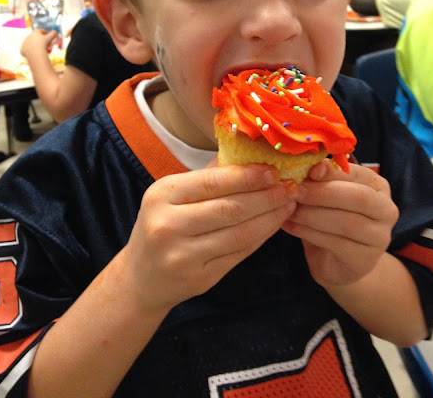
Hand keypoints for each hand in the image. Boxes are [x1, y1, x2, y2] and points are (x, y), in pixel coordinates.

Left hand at [20, 28, 58, 57]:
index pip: (41, 31)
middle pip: (36, 38)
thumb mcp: (50, 38)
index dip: (45, 34)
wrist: (35, 53)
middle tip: (46, 46)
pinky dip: (31, 52)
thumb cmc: (43, 44)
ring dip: (35, 47)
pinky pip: (28, 50)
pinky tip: (35, 55)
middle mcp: (29, 36)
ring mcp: (25, 43)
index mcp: (35, 32)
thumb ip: (53, 34)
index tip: (49, 38)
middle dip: (40, 41)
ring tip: (41, 51)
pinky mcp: (22, 49)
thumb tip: (55, 31)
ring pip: (31, 44)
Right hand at [120, 164, 297, 313]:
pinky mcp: (200, 279)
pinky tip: (274, 224)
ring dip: (270, 217)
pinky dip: (261, 237)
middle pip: (230, 208)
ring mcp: (183, 256)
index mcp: (162, 195)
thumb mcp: (172, 196)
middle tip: (290, 187)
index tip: (273, 171)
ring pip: (239, 233)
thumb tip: (249, 154)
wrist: (142, 278)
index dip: (247, 176)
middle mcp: (168, 225)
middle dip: (266, 196)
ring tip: (288, 204)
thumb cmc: (163, 226)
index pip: (212, 182)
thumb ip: (207, 178)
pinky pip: (239, 254)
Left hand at [282, 160, 398, 286]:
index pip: (358, 174)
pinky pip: (337, 243)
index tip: (308, 171)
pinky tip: (290, 227)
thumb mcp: (326, 196)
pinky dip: (309, 233)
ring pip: (347, 222)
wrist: (336, 263)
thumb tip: (314, 165)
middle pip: (359, 197)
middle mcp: (386, 210)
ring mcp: (379, 237)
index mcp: (377, 186)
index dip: (332, 172)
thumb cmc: (330, 220)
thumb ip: (322, 180)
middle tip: (295, 191)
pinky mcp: (365, 260)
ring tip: (289, 210)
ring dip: (313, 214)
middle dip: (323, 193)